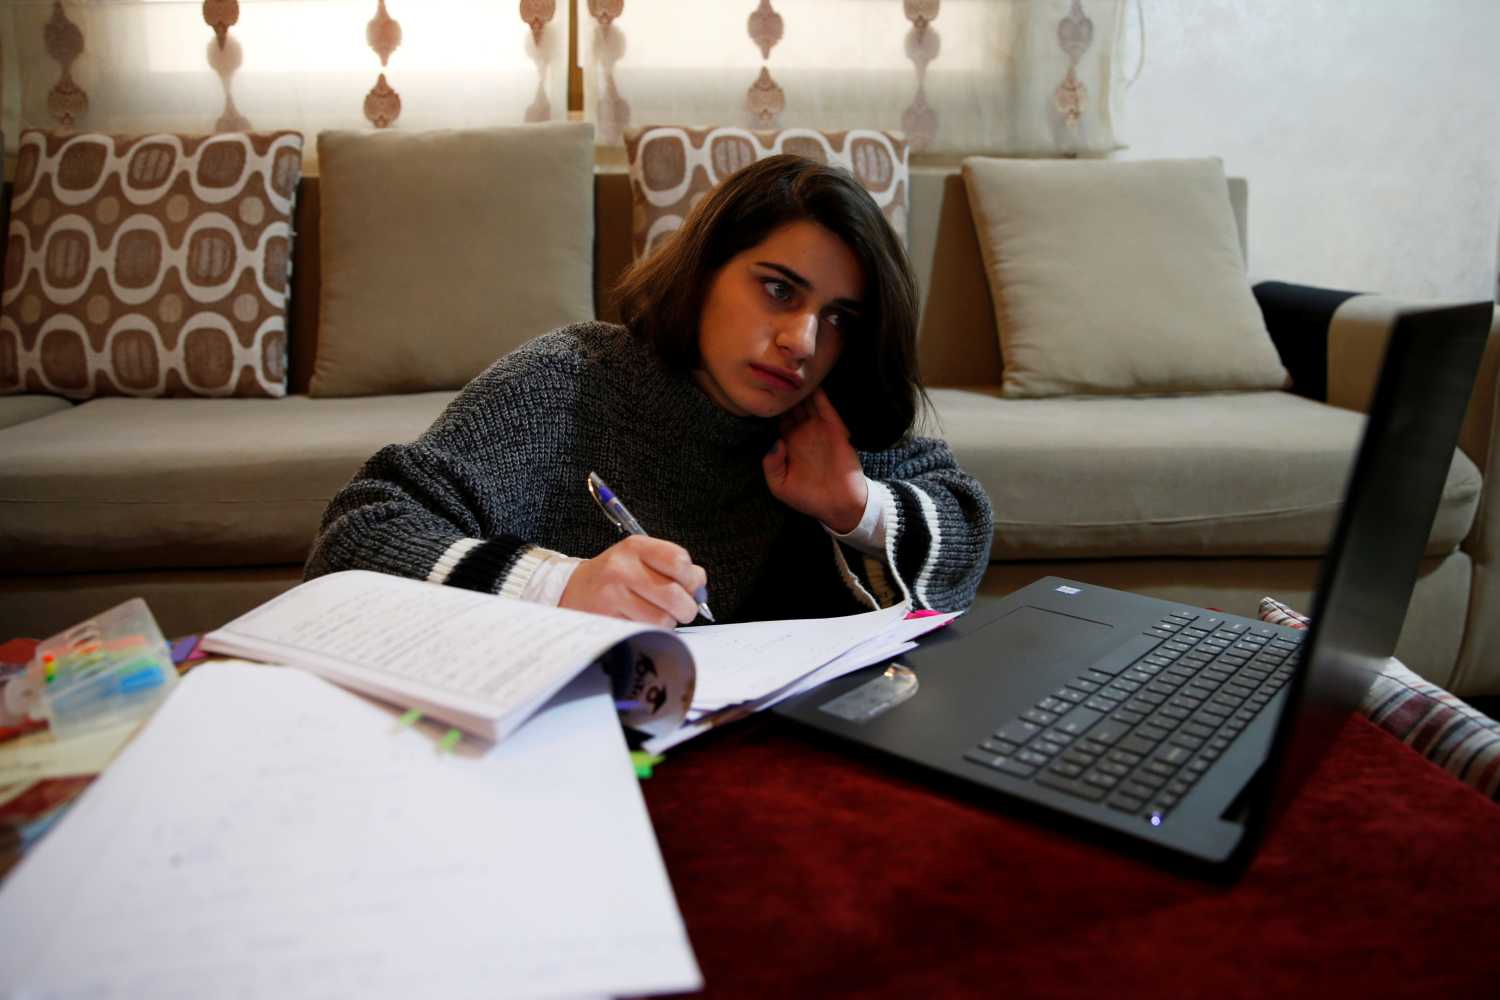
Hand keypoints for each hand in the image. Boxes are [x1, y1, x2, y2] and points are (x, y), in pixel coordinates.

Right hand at [559, 535, 707, 626]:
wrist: (573, 590)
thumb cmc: (616, 576)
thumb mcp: (641, 559)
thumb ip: (674, 567)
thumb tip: (700, 587)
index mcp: (635, 547)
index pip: (678, 560)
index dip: (691, 578)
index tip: (689, 585)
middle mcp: (622, 567)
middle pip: (674, 594)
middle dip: (686, 607)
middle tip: (682, 609)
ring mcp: (612, 595)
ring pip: (662, 618)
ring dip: (668, 622)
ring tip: (657, 615)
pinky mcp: (607, 619)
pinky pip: (645, 631)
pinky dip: (651, 631)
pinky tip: (641, 621)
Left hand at [762, 388, 867, 532]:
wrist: (840, 505)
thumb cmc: (808, 498)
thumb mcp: (780, 487)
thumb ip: (770, 466)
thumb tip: (775, 441)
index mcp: (788, 443)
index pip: (776, 418)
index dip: (768, 408)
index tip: (758, 394)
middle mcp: (803, 432)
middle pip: (790, 405)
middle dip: (782, 392)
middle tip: (773, 374)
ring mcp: (819, 429)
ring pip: (807, 402)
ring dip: (799, 389)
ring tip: (789, 372)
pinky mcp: (835, 429)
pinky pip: (825, 407)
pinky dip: (819, 394)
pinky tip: (811, 382)